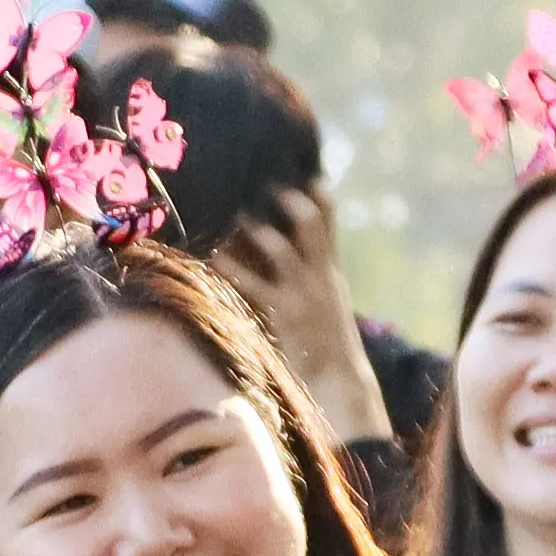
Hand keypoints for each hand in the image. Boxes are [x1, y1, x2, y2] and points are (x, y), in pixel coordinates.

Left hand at [221, 199, 391, 442]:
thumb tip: (290, 247)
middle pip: (312, 228)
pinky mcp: (282, 314)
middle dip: (293, 205)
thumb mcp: (328, 299)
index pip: (331, 226)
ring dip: (260, 231)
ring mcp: (302, 295)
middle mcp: (320, 277)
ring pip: (282, 251)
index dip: (322, 199)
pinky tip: (217, 258)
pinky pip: (254, 286)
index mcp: (330, 271)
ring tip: (240, 217)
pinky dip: (234, 269)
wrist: (338, 378)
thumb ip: (314, 272)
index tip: (312, 176)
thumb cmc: (326, 337)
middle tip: (272, 187)